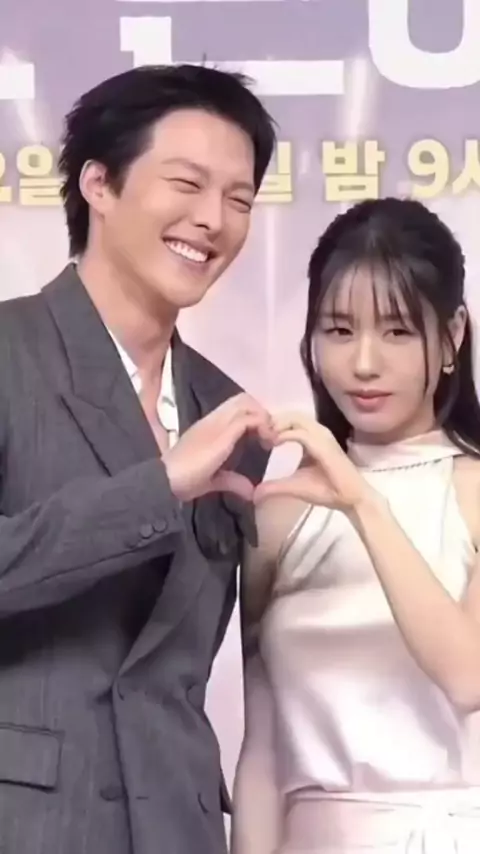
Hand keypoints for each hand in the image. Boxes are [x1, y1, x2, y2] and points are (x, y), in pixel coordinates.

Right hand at [163, 393, 274, 501]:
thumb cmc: (182, 480)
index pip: (235, 408)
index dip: (253, 418)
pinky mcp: (223, 433)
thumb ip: (231, 481)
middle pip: (243, 399)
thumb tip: (250, 491)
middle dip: (261, 414)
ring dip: (263, 418)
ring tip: (267, 440)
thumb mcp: (212, 480)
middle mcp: (214, 420)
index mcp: (209, 427)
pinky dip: (262, 426)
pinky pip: (248, 419)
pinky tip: (265, 443)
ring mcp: (218, 424)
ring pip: (247, 403)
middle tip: (267, 437)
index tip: (262, 439)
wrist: (165, 479)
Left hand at [254, 412, 373, 511]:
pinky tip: (273, 443)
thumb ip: (274, 486)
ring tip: (264, 437)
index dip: (272, 424)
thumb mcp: (293, 486)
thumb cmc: (326, 490)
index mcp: (311, 437)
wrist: (350, 499)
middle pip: (290, 414)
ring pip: (295, 418)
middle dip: (272, 421)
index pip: (290, 420)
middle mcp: (317, 431)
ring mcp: (322, 436)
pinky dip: (284, 435)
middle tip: (257, 434)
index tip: (257, 436)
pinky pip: (300, 433)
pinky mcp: (323, 445)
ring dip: (277, 425)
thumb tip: (255, 494)